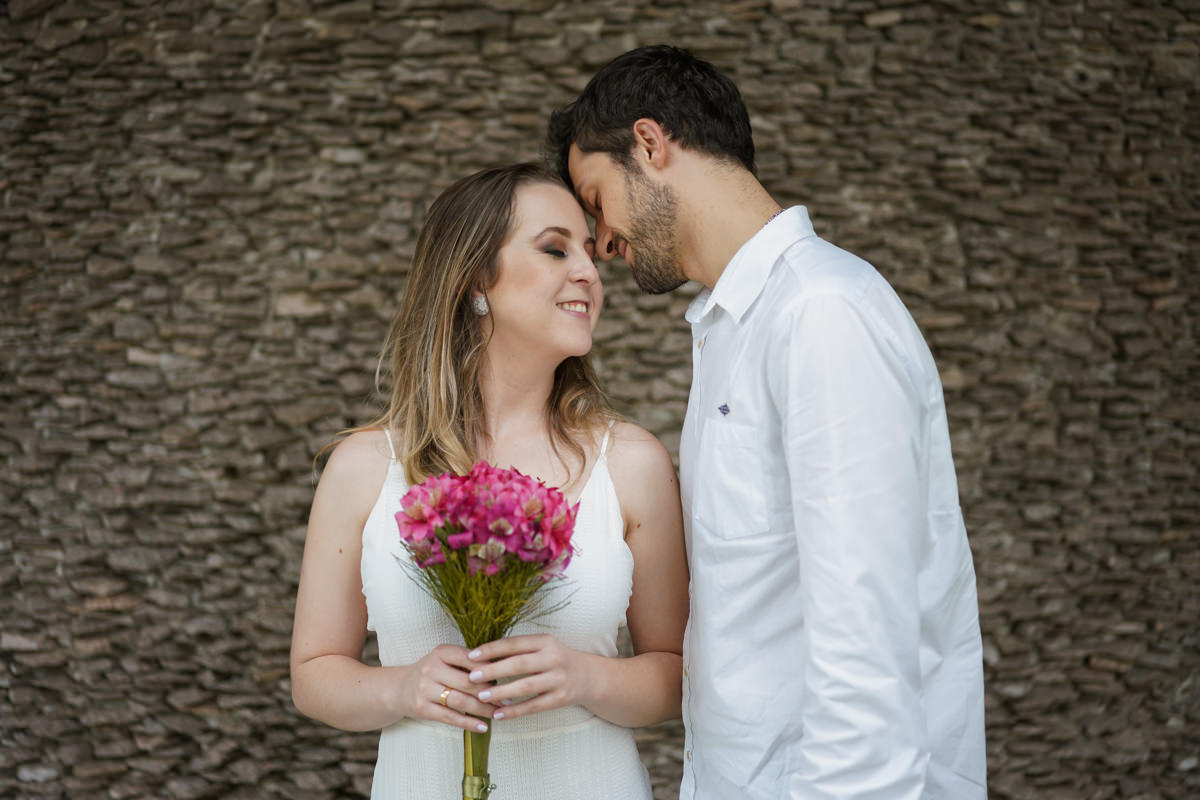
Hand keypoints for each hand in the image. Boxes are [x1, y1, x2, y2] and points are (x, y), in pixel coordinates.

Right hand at [393, 644, 497, 732]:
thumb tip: (501, 668)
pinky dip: (469, 723)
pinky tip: (483, 726)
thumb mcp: (445, 660)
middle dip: (490, 692)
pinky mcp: (422, 709)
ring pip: (460, 701)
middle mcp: (431, 669)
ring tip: (499, 713)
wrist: (400, 688)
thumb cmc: (432, 673)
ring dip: (483, 709)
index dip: (489, 668)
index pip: (468, 658)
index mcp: (441, 652)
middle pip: (467, 682)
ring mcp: (425, 689)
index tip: (507, 675)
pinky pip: (450, 717)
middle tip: (507, 699)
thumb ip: (468, 662)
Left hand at [465, 634, 592, 721]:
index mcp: (546, 641)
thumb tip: (482, 657)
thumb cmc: (556, 660)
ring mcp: (559, 679)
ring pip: (526, 686)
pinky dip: (515, 711)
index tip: (471, 655)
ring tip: (482, 696)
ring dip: (502, 692)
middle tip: (472, 677)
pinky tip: (498, 715)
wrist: (588, 677)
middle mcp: (554, 658)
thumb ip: (518, 650)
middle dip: (494, 670)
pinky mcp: (561, 698)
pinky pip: (534, 706)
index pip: (515, 644)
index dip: (492, 649)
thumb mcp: (542, 648)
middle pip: (520, 664)